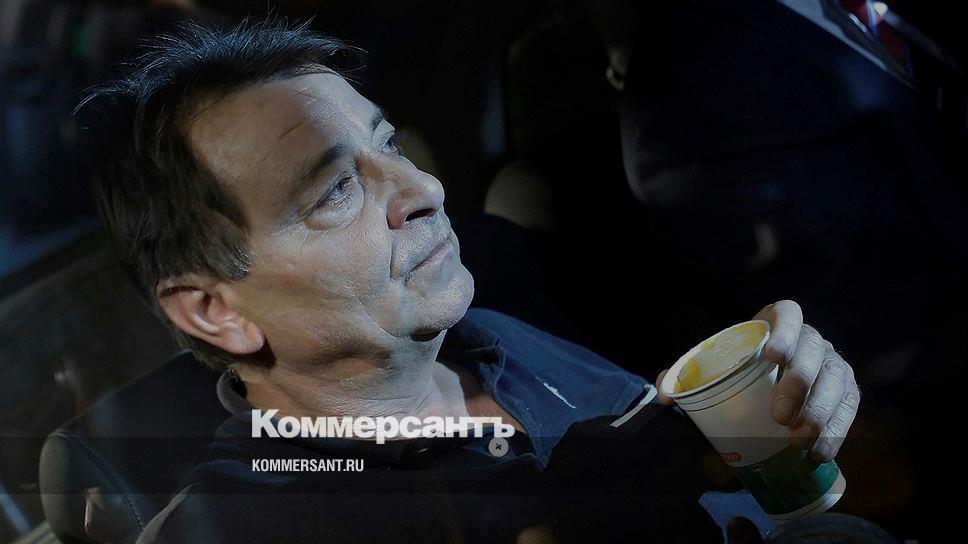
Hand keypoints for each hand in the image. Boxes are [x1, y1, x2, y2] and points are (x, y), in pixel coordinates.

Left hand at [656, 300, 860, 461]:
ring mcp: (832, 364)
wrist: (762, 394)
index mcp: (775, 323)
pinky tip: (819, 452)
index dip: (785, 330)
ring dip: (821, 413)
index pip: (787, 314)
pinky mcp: (846, 390)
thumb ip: (681, 378)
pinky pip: (849, 408)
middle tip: (780, 417)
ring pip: (836, 381)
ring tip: (798, 443)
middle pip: (813, 351)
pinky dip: (837, 431)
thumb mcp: (706, 371)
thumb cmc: (731, 375)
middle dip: (800, 383)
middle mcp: (809, 339)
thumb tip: (666, 396)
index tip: (773, 355)